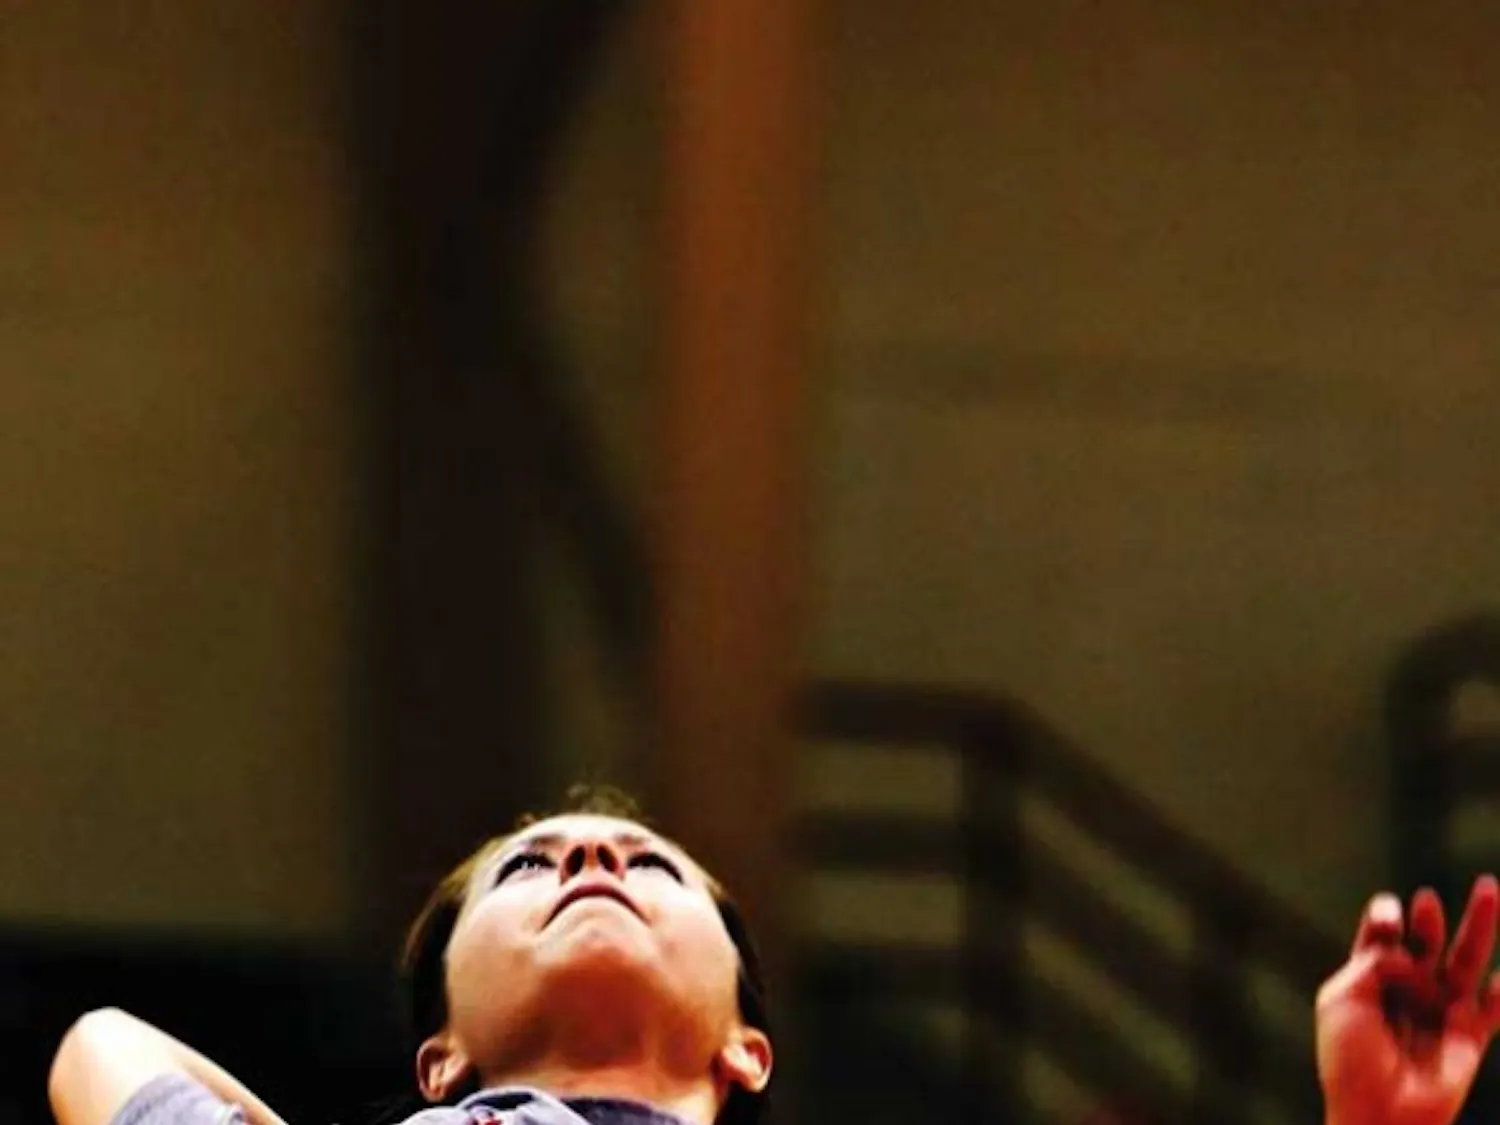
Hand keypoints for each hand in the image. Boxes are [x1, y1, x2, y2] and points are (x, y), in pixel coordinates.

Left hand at [1317, 876, 1499, 1124]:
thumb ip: (1372, 962)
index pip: (1381, 936)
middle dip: (1429, 920)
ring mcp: (1439, 1011)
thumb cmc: (1349, 1058)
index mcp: (1368, 979)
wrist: (1378, 1113)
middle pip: (1425, 942)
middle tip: (1428, 900)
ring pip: (1464, 962)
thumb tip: (1405, 948)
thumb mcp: (1342, 999)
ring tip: (1489, 889)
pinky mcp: (1469, 1038)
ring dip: (1478, 928)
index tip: (1392, 917)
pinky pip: (1493, 1011)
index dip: (1386, 918)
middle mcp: (1406, 990)